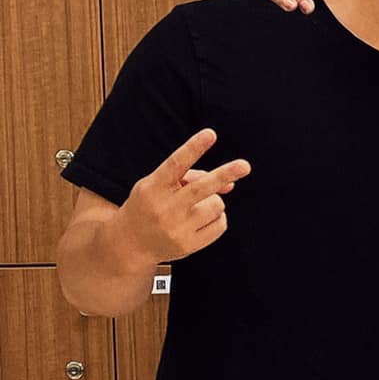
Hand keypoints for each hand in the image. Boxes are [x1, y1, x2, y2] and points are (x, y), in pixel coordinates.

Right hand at [117, 128, 248, 263]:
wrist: (130, 243)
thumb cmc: (150, 205)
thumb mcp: (160, 184)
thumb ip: (191, 177)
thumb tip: (231, 183)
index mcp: (154, 187)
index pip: (176, 164)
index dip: (194, 148)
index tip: (210, 134)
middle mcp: (164, 207)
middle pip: (201, 188)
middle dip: (225, 174)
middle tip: (245, 166)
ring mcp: (177, 228)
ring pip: (216, 205)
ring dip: (215, 201)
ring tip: (198, 206)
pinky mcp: (189, 245)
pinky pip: (220, 225)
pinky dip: (218, 218)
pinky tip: (203, 220)